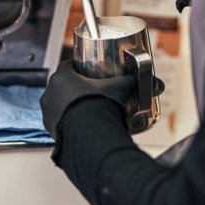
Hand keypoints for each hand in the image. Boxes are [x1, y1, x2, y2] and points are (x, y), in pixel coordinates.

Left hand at [40, 61, 164, 140]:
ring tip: (88, 111)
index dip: (78, 66)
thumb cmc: (101, 107)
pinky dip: (70, 125)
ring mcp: (48, 116)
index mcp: (61, 78)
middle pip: (61, 87)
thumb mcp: (122, 89)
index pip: (67, 66)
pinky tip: (83, 128)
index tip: (88, 69)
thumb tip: (157, 84)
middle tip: (92, 92)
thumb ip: (138, 83)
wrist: (92, 139)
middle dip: (75, 88)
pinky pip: (60, 126)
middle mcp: (49, 95)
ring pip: (58, 106)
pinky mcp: (52, 134)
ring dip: (70, 107)